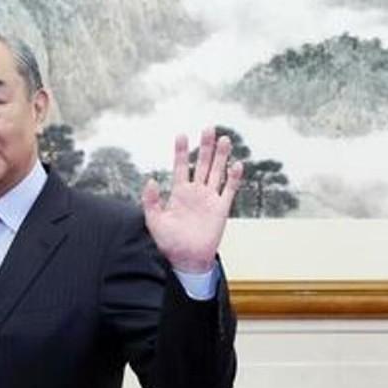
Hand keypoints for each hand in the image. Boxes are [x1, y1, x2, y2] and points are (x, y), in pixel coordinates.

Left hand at [141, 126, 242, 272]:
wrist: (186, 259)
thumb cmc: (168, 242)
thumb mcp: (154, 221)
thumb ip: (150, 201)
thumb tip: (150, 180)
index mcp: (179, 193)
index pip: (180, 167)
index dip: (181, 151)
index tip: (181, 135)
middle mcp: (195, 193)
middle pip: (201, 164)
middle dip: (205, 147)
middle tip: (208, 128)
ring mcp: (209, 199)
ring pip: (216, 172)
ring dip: (220, 157)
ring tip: (224, 139)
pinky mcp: (221, 209)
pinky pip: (229, 190)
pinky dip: (234, 178)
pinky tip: (237, 165)